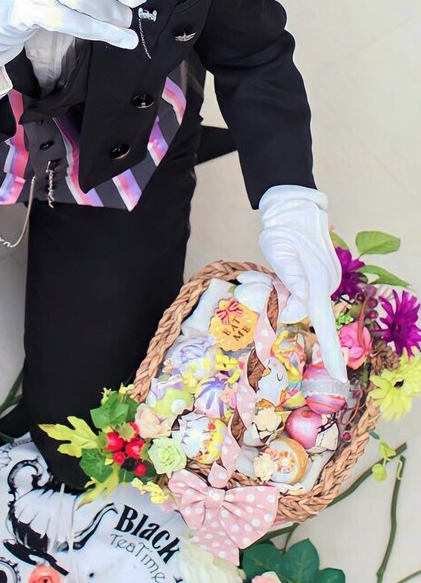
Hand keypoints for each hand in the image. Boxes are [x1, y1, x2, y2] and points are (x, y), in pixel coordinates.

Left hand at [257, 184, 347, 382]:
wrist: (290, 206)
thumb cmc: (284, 227)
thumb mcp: (281, 250)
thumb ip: (291, 276)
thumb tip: (302, 295)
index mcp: (317, 283)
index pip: (323, 322)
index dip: (331, 351)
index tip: (338, 376)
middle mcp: (321, 286)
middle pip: (290, 310)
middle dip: (266, 302)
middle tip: (243, 288)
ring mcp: (315, 282)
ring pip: (285, 301)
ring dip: (264, 293)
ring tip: (246, 278)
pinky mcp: (307, 278)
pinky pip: (286, 292)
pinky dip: (269, 287)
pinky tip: (252, 277)